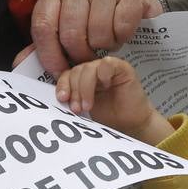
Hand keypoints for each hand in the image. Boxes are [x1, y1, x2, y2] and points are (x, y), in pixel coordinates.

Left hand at [28, 0, 163, 74]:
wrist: (130, 2)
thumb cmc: (93, 17)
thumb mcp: (65, 28)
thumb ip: (44, 44)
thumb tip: (20, 62)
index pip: (43, 26)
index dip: (49, 56)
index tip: (59, 73)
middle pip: (71, 33)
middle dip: (80, 55)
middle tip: (88, 59)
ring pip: (97, 33)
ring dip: (104, 47)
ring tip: (106, 43)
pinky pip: (121, 27)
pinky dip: (122, 38)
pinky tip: (120, 33)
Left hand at [56, 57, 174, 144]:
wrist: (130, 125)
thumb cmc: (109, 118)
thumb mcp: (83, 109)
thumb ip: (72, 99)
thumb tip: (57, 97)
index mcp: (81, 79)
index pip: (66, 74)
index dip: (62, 85)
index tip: (62, 99)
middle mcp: (93, 71)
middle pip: (76, 71)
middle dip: (74, 90)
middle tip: (77, 109)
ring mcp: (107, 68)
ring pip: (88, 68)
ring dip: (85, 88)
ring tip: (88, 106)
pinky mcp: (122, 68)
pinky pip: (107, 63)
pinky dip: (103, 74)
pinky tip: (105, 86)